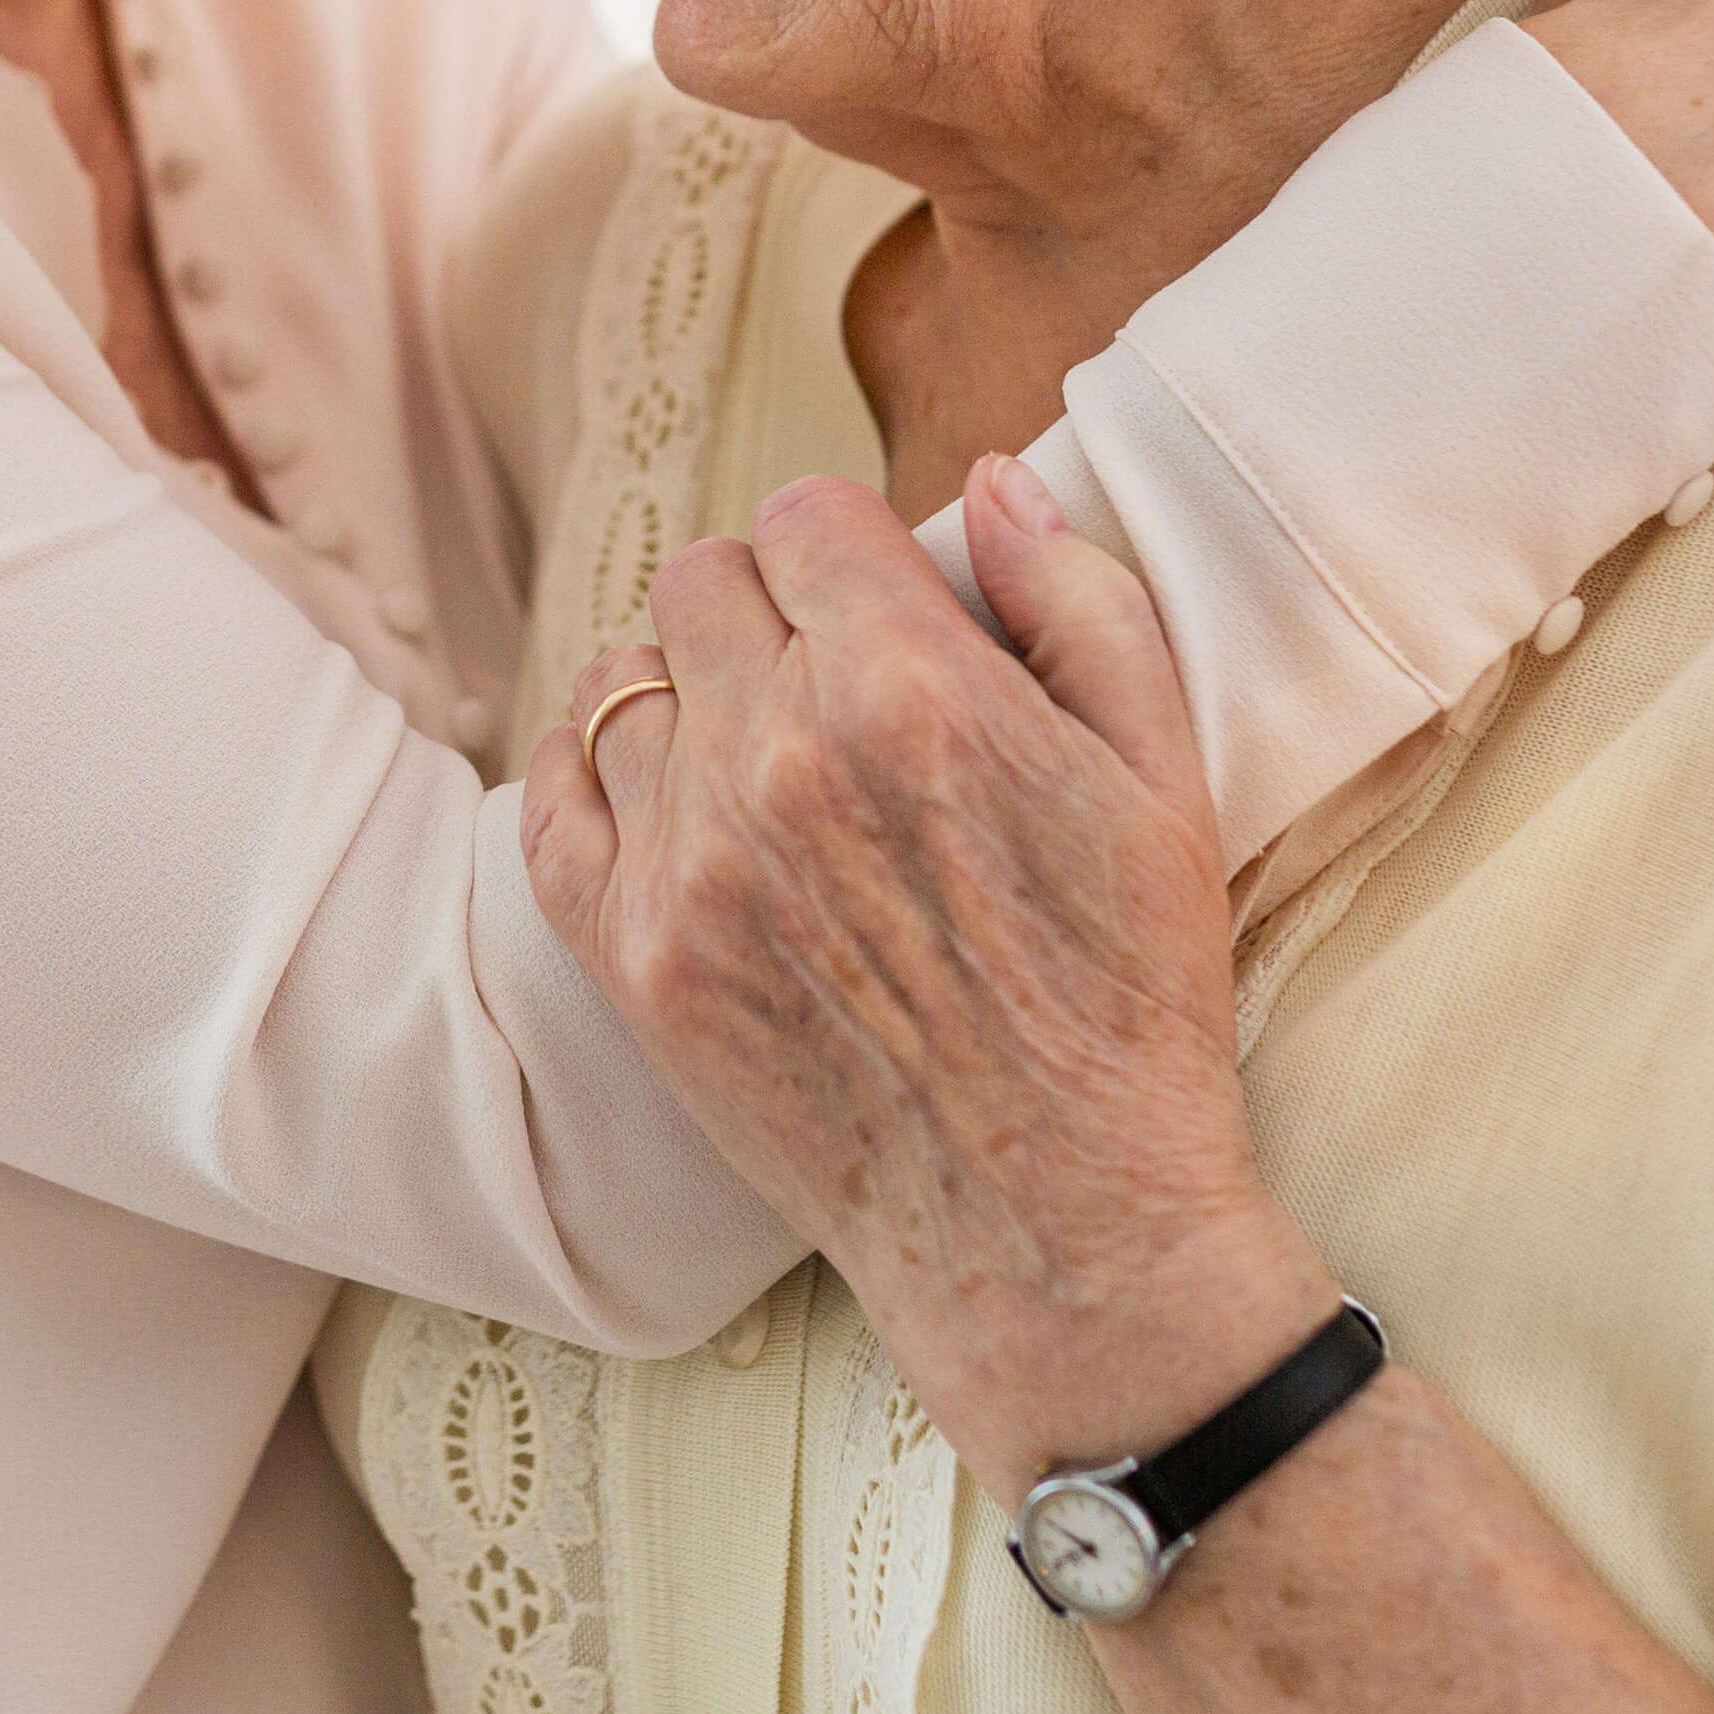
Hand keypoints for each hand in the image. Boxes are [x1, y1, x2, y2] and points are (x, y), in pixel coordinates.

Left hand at [523, 459, 1337, 1506]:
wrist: (1057, 1233)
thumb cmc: (1129, 1003)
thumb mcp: (1162, 777)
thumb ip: (1075, 600)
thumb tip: (987, 480)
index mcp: (910, 689)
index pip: (805, 516)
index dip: (851, 551)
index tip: (884, 606)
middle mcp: (778, 757)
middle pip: (703, 581)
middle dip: (769, 606)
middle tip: (830, 678)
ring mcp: (690, 862)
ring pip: (623, 677)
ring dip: (687, 688)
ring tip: (757, 746)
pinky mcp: (634, 958)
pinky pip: (551, 796)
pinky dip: (593, 774)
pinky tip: (667, 797)